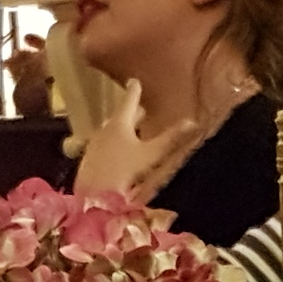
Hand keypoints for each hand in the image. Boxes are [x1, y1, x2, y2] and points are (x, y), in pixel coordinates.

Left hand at [72, 79, 167, 201]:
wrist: (92, 200)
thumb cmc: (124, 173)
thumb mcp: (152, 155)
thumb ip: (171, 139)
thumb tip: (193, 121)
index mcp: (119, 124)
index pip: (129, 102)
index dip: (134, 92)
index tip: (134, 81)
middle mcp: (104, 132)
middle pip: (119, 118)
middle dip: (130, 114)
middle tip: (139, 109)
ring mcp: (94, 148)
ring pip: (110, 133)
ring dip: (122, 131)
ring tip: (132, 132)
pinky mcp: (88, 164)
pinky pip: (104, 148)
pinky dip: (114, 146)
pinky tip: (119, 158)